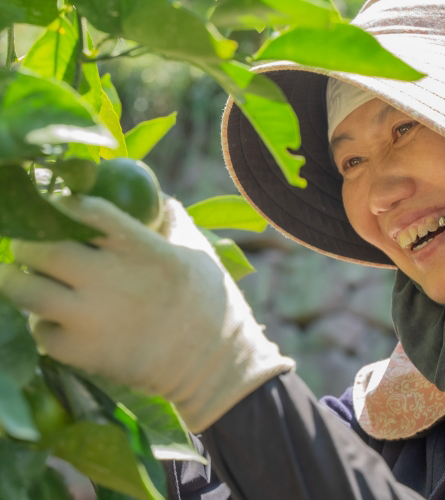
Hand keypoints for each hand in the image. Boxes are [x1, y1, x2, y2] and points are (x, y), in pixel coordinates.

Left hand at [0, 195, 293, 430]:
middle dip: (26, 242)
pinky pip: (40, 330)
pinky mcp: (82, 352)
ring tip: (18, 276)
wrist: (211, 362)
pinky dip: (41, 323)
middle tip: (29, 245)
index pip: (82, 210)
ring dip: (14, 279)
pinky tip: (54, 319)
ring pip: (25, 289)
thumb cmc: (208, 301)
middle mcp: (106, 276)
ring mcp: (90, 316)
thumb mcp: (196, 249)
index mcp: (137, 246)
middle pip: (40, 248)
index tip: (51, 204)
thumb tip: (156, 193)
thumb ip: (171, 218)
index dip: (58, 203)